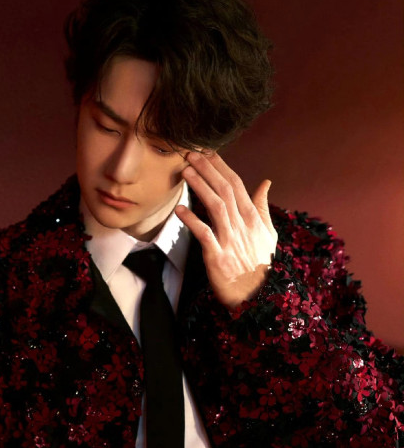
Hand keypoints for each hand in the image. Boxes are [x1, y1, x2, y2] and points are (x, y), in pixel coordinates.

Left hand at [175, 151, 277, 309]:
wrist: (260, 295)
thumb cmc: (262, 263)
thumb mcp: (268, 233)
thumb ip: (262, 206)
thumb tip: (265, 182)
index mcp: (253, 218)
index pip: (237, 184)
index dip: (222, 167)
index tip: (208, 152)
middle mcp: (242, 225)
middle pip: (225, 190)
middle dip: (208, 170)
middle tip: (191, 153)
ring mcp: (230, 240)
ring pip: (215, 207)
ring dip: (200, 187)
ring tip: (186, 171)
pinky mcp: (218, 257)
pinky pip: (204, 234)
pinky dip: (192, 221)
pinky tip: (180, 209)